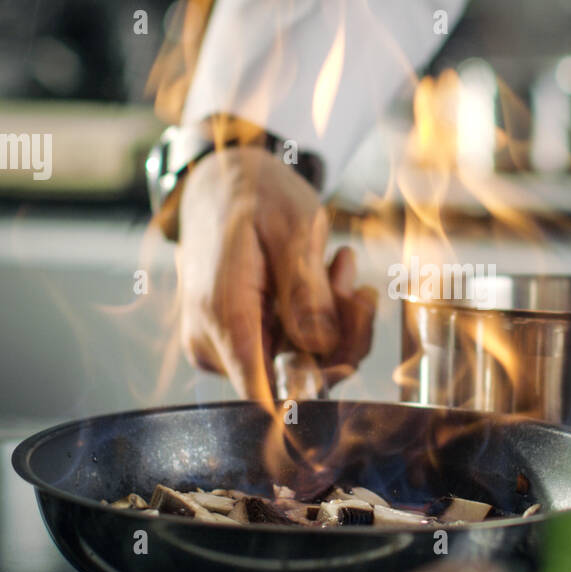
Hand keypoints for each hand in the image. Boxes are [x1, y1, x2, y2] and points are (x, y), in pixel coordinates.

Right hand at [174, 145, 376, 402]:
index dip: (316, 383)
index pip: (265, 391)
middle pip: (291, 377)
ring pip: (296, 362)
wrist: (221, 180)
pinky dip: (316, 318)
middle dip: (338, 337)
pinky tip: (325, 278)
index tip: (349, 345)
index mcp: (223, 314)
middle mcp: (213, 341)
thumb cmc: (255, 194)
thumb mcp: (294, 229)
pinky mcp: (236, 339)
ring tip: (339, 267)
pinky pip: (287, 347)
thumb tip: (321, 347)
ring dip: (332, 322)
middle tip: (357, 288)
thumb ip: (306, 290)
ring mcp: (222, 343)